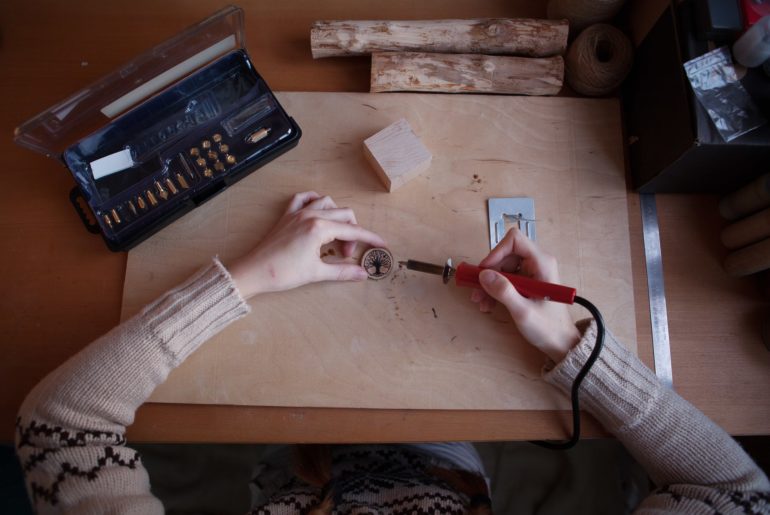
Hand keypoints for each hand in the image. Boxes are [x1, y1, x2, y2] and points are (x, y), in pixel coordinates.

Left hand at [228, 192, 385, 298]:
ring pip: (327, 203)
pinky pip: (303, 198)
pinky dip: (314, 201)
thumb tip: (362, 274)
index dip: (369, 238)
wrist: (254, 271)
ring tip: (335, 236)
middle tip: (347, 253)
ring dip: (337, 216)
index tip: (381, 244)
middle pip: (344, 215)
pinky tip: (318, 210)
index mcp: (320, 228)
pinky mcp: (287, 215)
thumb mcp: (316, 273)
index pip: (353, 231)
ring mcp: (297, 213)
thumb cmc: (282, 273)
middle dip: (352, 233)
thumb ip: (343, 271)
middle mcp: (310, 215)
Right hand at [471, 228, 579, 361]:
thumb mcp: (523, 311)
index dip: (496, 252)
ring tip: (481, 302)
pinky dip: (494, 289)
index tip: (484, 271)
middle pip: (505, 255)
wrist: (560, 343)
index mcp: (542, 263)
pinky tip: (488, 304)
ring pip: (502, 268)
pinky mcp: (526, 282)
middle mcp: (537, 263)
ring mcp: (531, 272)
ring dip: (489, 283)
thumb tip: (483, 275)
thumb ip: (504, 292)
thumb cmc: (548, 328)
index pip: (515, 240)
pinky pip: (505, 278)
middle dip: (489, 272)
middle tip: (477, 290)